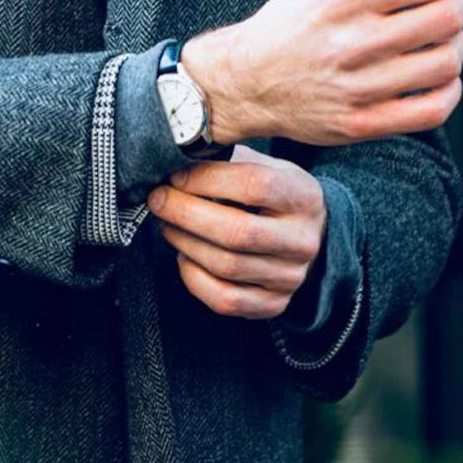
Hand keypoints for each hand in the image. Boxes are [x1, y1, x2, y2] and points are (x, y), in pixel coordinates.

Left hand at [147, 149, 325, 320]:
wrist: (305, 234)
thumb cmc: (271, 193)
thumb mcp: (261, 165)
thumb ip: (225, 160)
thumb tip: (175, 158)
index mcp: (304, 196)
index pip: (254, 185)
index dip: (206, 179)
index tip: (175, 176)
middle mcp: (304, 241)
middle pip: (236, 232)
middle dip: (185, 214)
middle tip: (157, 200)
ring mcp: (291, 277)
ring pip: (226, 266)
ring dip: (184, 243)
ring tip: (167, 223)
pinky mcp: (275, 304)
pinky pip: (225, 299)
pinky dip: (193, 277)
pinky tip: (184, 256)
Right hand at [179, 0, 462, 145]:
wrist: (243, 83)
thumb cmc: (295, 24)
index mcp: (340, 0)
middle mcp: (349, 44)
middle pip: (446, 18)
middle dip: (459, 4)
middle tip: (447, 3)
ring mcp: (355, 89)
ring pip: (446, 63)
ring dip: (455, 46)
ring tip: (438, 41)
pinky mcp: (360, 124)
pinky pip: (434, 110)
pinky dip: (448, 90)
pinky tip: (434, 77)